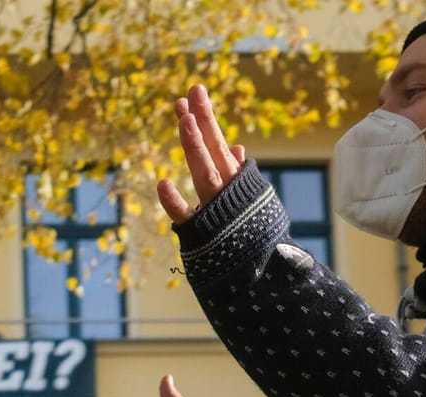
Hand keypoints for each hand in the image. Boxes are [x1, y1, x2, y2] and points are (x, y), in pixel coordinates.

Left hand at [157, 85, 248, 224]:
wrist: (264, 274)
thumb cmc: (252, 235)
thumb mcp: (250, 199)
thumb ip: (238, 173)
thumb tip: (235, 147)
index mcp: (236, 181)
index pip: (218, 143)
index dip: (205, 118)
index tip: (192, 93)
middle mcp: (227, 190)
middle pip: (212, 149)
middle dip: (202, 120)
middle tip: (191, 91)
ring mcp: (216, 210)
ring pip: (205, 173)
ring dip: (195, 147)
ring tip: (184, 119)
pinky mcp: (203, 234)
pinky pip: (187, 217)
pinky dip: (175, 202)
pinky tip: (161, 184)